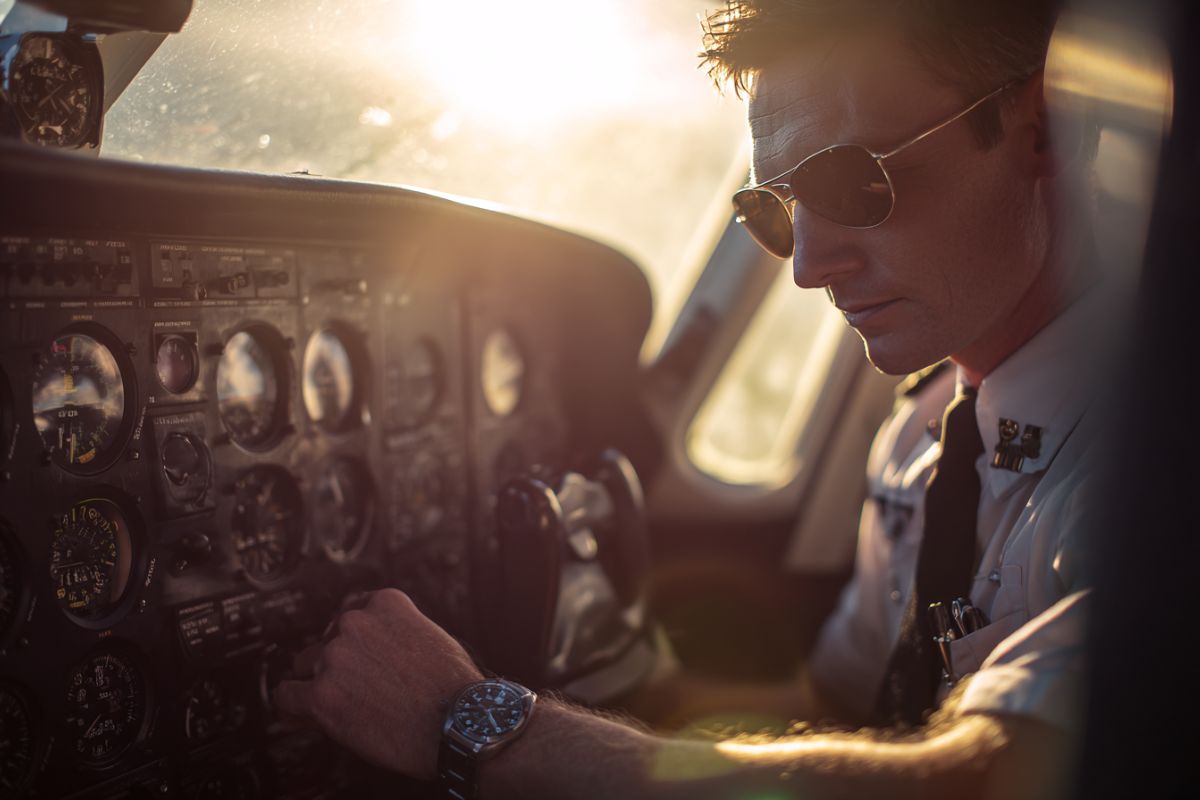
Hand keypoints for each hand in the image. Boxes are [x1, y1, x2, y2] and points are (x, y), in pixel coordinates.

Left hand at [274, 589, 482, 778]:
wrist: (458, 724)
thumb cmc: (454, 688)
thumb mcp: (432, 637)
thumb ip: (399, 631)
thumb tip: (379, 648)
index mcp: (385, 603)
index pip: (352, 609)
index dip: (352, 635)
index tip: (352, 649)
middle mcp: (356, 624)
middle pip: (328, 638)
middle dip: (338, 660)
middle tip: (353, 684)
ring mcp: (336, 657)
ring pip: (306, 664)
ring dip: (318, 680)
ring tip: (334, 701)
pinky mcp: (322, 695)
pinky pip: (287, 695)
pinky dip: (292, 704)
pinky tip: (298, 712)